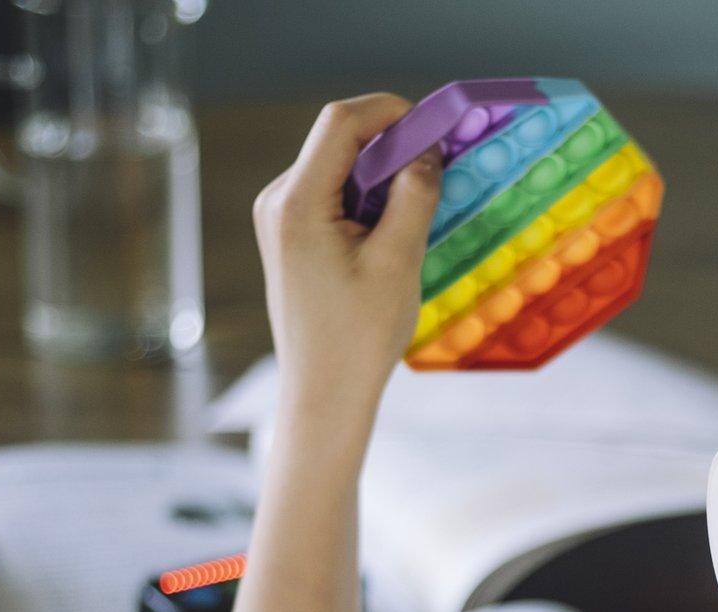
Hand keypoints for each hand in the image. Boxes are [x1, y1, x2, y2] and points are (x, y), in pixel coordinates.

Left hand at [253, 94, 441, 429]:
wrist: (324, 394)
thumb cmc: (358, 338)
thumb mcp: (398, 263)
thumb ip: (414, 197)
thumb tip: (426, 153)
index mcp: (297, 203)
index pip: (341, 122)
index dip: (391, 111)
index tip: (435, 130)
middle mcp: (279, 201)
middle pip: (339, 140)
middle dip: (392, 145)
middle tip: (438, 171)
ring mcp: (281, 217)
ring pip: (339, 166)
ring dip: (383, 175)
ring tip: (418, 212)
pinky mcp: (292, 235)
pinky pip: (334, 193)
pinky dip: (369, 199)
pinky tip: (394, 232)